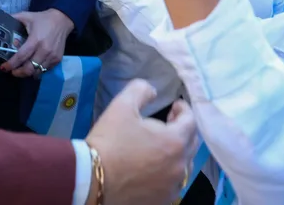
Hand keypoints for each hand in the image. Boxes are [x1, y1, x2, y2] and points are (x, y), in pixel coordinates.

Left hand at [1, 9, 73, 77]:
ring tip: (22, 69)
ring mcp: (52, 56)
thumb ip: (14, 18)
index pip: (21, 56)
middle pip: (29, 69)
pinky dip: (38, 70)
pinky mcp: (58, 59)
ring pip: (37, 72)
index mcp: (35, 40)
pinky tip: (34, 66)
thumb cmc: (43, 19)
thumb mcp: (27, 16)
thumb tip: (0, 20)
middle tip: (12, 71)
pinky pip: (45, 70)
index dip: (11, 64)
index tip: (3, 68)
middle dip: (18, 73)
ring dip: (28, 73)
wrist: (62, 20)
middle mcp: (44, 50)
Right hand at [84, 80, 198, 204]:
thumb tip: (153, 91)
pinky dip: (170, 173)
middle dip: (184, 129)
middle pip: (191, 143)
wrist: (92, 179)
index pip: (191, 121)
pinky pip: (174, 184)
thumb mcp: (122, 106)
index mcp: (174, 141)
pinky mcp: (162, 201)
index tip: (175, 105)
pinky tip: (156, 169)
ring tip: (163, 146)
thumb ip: (141, 90)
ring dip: (178, 152)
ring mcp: (172, 186)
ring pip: (184, 165)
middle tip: (171, 122)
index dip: (184, 109)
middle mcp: (179, 166)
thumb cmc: (110, 140)